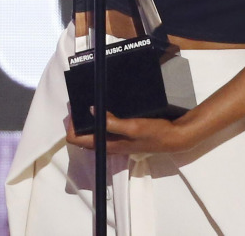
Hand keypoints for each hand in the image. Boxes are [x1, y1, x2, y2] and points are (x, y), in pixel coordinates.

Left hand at [65, 111, 198, 154]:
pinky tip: (104, 106)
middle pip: (82, 136)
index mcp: (107, 145)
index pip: (76, 140)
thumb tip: (91, 110)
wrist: (173, 137)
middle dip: (77, 120)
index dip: (71, 125)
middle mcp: (108, 145)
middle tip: (79, 100)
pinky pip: (103, 128)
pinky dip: (99, 118)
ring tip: (89, 100)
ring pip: (92, 132)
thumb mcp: (133, 127)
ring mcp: (115, 141)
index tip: (74, 108)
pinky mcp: (122, 135)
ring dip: (88, 119)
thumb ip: (112, 122)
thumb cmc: (153, 133)